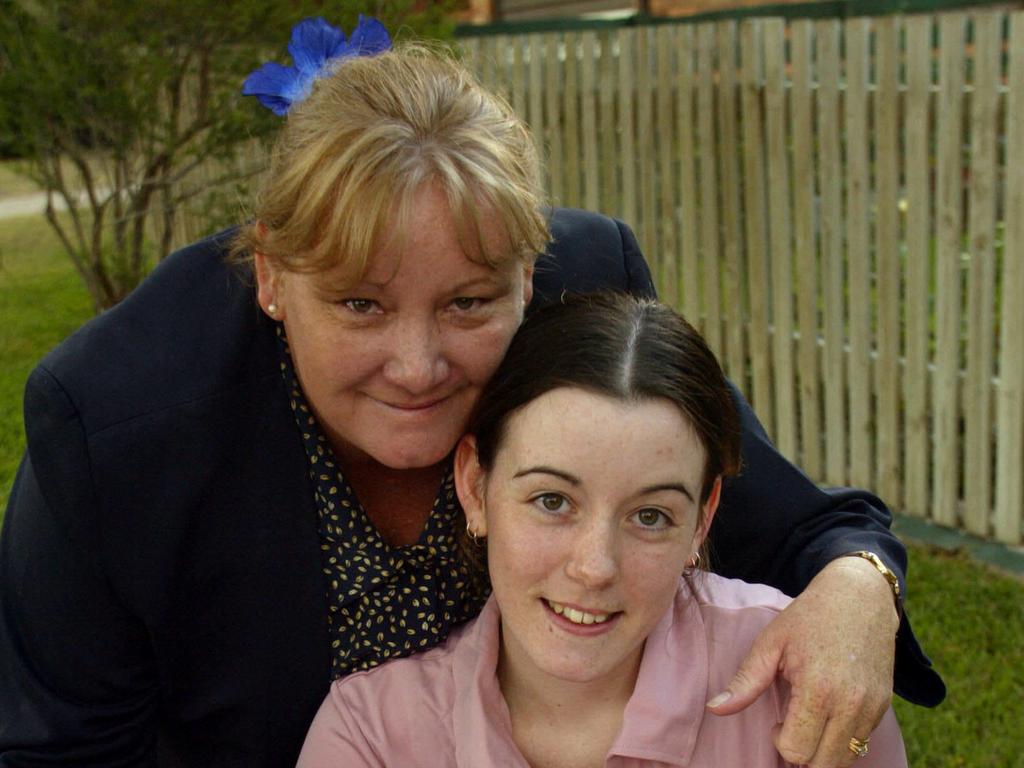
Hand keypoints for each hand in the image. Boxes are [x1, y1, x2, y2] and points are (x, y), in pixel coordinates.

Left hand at [706, 557, 898, 766]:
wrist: (859, 596)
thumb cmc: (809, 617)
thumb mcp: (771, 642)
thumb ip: (745, 682)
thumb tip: (713, 709)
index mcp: (817, 689)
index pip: (797, 750)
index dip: (780, 742)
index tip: (776, 722)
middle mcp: (850, 704)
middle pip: (822, 764)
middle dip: (801, 754)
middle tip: (791, 726)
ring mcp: (871, 707)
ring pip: (845, 761)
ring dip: (823, 752)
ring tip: (810, 721)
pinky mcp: (884, 706)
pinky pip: (862, 744)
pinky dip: (842, 742)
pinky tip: (829, 715)